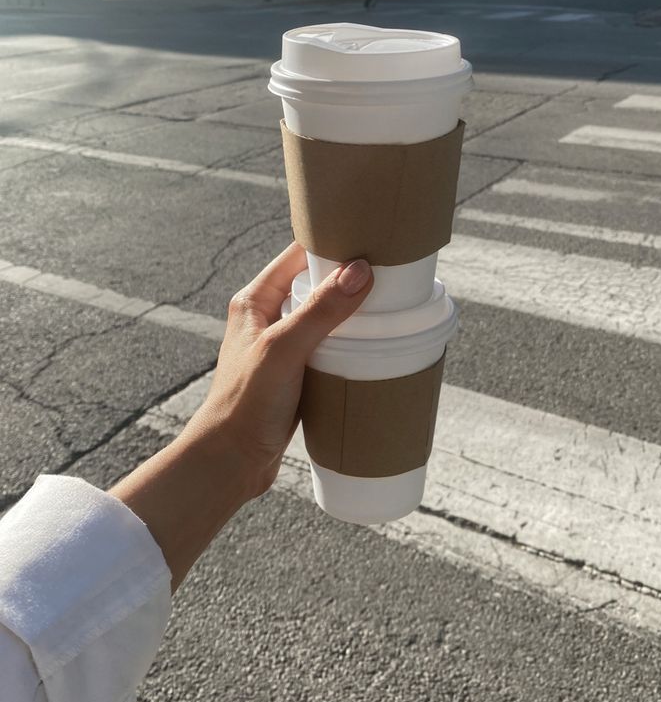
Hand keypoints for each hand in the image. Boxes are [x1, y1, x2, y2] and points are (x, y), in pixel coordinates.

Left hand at [186, 243, 372, 492]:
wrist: (231, 461)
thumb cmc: (245, 402)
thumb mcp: (284, 349)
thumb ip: (320, 310)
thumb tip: (360, 271)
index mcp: (255, 300)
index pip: (297, 255)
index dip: (329, 245)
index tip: (367, 240)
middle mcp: (267, 318)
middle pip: (314, 284)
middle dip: (347, 279)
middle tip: (387, 275)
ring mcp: (282, 347)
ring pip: (324, 317)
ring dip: (350, 314)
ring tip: (387, 307)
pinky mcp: (295, 373)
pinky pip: (327, 347)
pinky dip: (348, 344)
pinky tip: (372, 347)